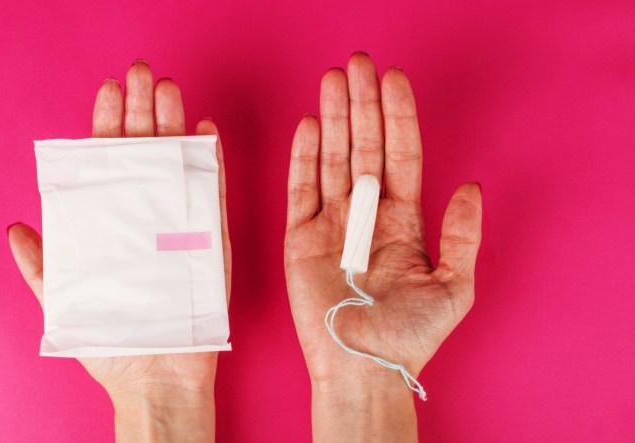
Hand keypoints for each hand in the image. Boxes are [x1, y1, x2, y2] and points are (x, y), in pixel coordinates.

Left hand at [8, 60, 230, 442]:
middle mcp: (146, 218)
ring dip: (175, 126)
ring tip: (169, 91)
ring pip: (179, 165)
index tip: (107, 91)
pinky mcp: (210, 241)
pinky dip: (211, 163)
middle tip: (142, 74)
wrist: (157, 378)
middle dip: (143, 110)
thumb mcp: (65, 300)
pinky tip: (205, 132)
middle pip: (145, 154)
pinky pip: (212, 196)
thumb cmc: (113, 340)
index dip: (107, 125)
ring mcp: (180, 226)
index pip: (108, 163)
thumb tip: (14, 229)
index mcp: (111, 224)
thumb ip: (42, 265)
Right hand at [284, 52, 481, 440]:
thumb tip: (469, 186)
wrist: (362, 367)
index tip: (394, 80)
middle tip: (358, 63)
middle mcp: (366, 215)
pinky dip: (304, 157)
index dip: (398, 117)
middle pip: (364, 147)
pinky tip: (311, 125)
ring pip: (332, 159)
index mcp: (403, 221)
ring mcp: (331, 223)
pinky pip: (301, 190)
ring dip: (335, 119)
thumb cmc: (408, 335)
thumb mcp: (453, 287)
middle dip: (363, 104)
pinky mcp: (300, 238)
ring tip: (334, 80)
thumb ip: (462, 234)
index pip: (401, 156)